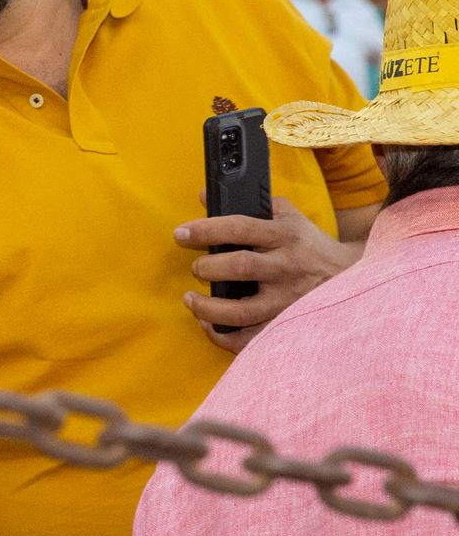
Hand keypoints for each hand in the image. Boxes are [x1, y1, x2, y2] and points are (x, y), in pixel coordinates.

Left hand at [176, 194, 356, 351]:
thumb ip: (249, 207)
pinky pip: (251, 339)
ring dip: (209, 308)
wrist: (353, 277)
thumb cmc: (310, 246)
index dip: (206, 230)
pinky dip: (224, 336)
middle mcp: (287, 268)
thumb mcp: (287, 218)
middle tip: (197, 268)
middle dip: (208, 267)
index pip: (240, 228)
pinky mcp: (288, 325)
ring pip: (243, 310)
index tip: (181, 234)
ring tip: (192, 300)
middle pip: (240, 267)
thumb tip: (204, 196)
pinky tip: (210, 326)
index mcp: (286, 236)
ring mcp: (289, 301)